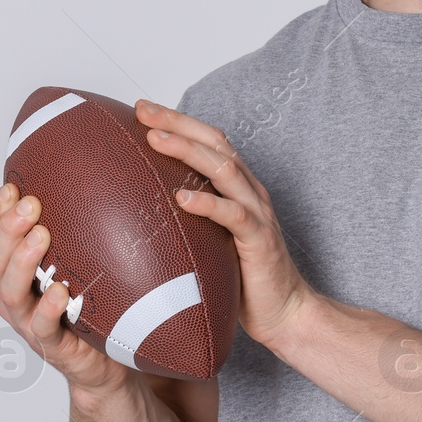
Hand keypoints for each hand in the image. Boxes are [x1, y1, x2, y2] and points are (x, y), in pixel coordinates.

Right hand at [0, 182, 133, 395]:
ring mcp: (28, 321)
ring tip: (40, 236)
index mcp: (11, 271)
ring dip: (23, 261)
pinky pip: (41, 327)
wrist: (101, 361)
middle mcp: (12, 295)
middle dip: (8, 229)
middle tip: (29, 204)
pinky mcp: (50, 344)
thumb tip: (87, 176)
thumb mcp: (73, 261)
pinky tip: (60, 292)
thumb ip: (68, 230)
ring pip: (10, 291)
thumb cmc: (86, 306)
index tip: (10, 188)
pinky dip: (48, 308)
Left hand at [134, 100, 315, 351]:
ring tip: (155, 140)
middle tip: (144, 111)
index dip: (178, 121)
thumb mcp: (209, 240)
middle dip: (178, 123)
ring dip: (188, 151)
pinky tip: (182, 198)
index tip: (142, 109)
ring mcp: (257, 213)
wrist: (284, 312)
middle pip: (215, 143)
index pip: (209, 141)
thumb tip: (136, 212)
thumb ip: (186, 220)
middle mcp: (249, 192)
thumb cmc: (243, 278)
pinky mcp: (260, 241)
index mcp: (237, 188)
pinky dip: (208, 203)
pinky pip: (234, 216)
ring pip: (224, 170)